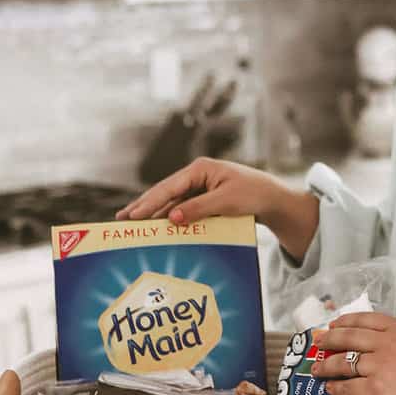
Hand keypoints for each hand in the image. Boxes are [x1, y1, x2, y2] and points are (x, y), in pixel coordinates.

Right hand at [115, 156, 271, 224]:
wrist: (273, 199)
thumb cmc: (253, 194)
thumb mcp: (226, 202)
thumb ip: (198, 208)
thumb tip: (172, 218)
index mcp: (200, 168)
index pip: (169, 187)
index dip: (150, 202)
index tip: (134, 216)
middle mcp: (197, 175)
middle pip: (165, 192)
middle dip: (144, 205)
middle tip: (122, 219)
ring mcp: (200, 186)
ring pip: (171, 201)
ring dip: (154, 212)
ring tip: (132, 223)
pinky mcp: (204, 198)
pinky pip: (182, 208)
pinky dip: (169, 216)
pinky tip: (157, 226)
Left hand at [314, 313, 395, 394]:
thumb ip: (391, 340)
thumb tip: (359, 343)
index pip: (365, 319)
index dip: (345, 321)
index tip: (333, 325)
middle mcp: (388, 344)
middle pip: (349, 337)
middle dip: (329, 340)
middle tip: (319, 344)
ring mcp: (380, 366)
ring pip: (343, 362)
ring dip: (326, 366)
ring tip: (317, 369)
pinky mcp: (375, 389)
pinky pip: (347, 386)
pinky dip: (335, 388)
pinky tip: (330, 388)